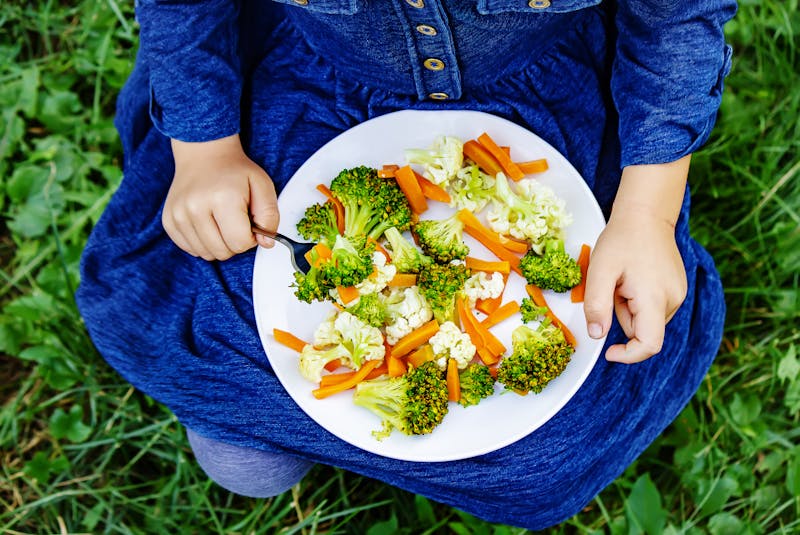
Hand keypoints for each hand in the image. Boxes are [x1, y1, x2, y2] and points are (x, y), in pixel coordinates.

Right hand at [163, 134, 278, 259]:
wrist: (204, 154)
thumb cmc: (235, 171)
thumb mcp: (263, 186)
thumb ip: (270, 216)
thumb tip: (266, 243)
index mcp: (222, 198)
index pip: (240, 243)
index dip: (250, 237)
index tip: (249, 222)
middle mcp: (195, 208)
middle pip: (223, 252)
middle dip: (234, 242)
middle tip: (235, 221)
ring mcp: (178, 215)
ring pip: (206, 254)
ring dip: (219, 244)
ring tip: (221, 221)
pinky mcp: (169, 221)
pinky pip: (191, 250)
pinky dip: (203, 242)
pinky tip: (207, 223)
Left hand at [582, 156, 690, 362]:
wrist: (646, 214)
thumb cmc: (621, 240)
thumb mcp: (600, 271)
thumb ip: (596, 305)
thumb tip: (596, 336)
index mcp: (655, 298)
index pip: (649, 344)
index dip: (629, 355)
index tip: (609, 351)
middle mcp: (673, 299)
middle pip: (643, 330)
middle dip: (622, 316)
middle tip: (612, 287)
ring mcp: (678, 294)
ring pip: (647, 319)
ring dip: (630, 307)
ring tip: (623, 279)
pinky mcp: (677, 288)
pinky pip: (653, 307)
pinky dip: (639, 299)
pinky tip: (634, 277)